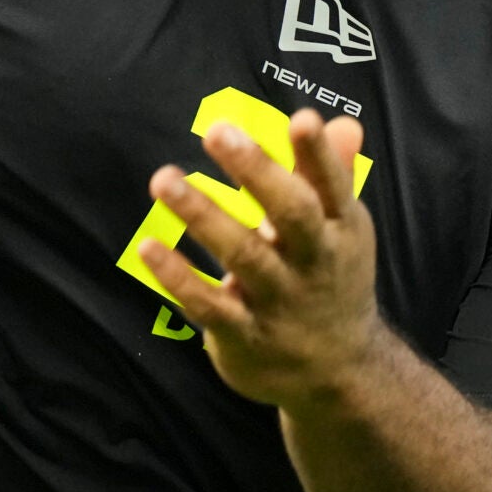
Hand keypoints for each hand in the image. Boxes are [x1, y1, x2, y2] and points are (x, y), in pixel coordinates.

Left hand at [138, 109, 388, 410]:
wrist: (339, 373)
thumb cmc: (330, 278)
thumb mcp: (341, 230)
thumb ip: (331, 175)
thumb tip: (344, 122)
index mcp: (340, 231)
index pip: (332, 186)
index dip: (318, 154)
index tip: (300, 118)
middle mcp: (315, 263)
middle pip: (292, 214)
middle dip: (257, 172)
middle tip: (217, 131)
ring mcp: (280, 302)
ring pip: (243, 255)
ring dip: (202, 215)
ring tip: (164, 180)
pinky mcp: (245, 336)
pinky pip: (208, 305)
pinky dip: (178, 277)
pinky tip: (147, 247)